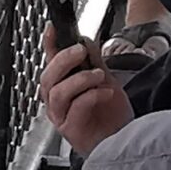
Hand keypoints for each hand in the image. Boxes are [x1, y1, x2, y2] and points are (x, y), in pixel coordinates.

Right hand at [40, 40, 131, 154]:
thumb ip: (94, 62)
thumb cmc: (111, 117)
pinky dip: (91, 96)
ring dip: (79, 79)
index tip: (52, 29)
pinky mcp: (70, 128)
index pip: (51, 62)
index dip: (49, 45)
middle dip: (63, 60)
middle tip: (80, 50)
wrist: (122, 141)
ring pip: (57, 92)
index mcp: (62, 86)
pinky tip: (105, 93)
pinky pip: (74, 107)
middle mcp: (57, 101)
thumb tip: (85, 41)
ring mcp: (61, 115)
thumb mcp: (105, 81)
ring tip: (98, 76)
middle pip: (47, 77)